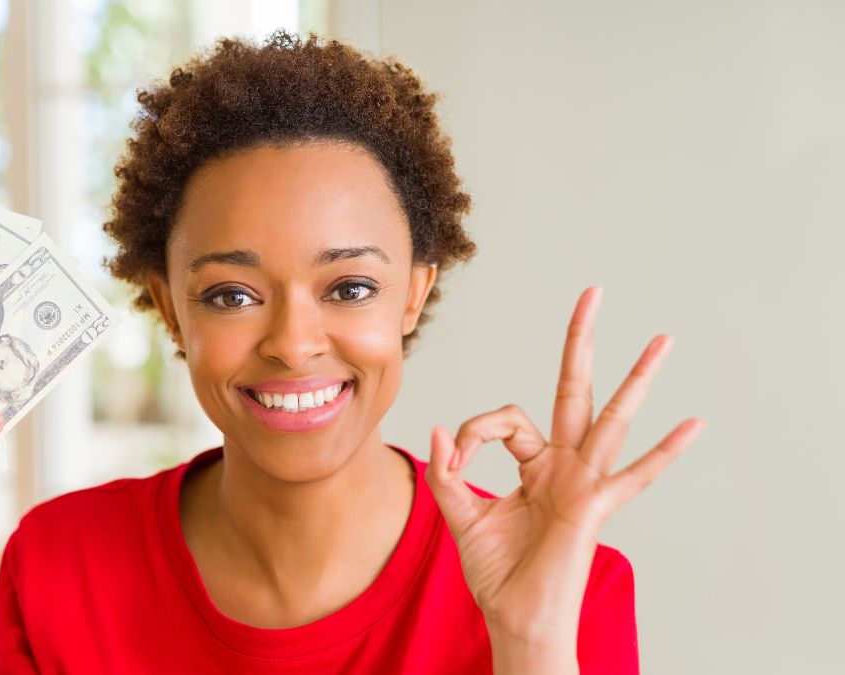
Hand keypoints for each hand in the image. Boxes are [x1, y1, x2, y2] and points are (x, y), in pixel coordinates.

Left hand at [425, 287, 704, 648]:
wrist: (516, 617)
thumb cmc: (497, 572)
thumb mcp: (460, 516)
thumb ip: (449, 473)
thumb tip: (438, 428)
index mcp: (534, 463)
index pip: (505, 420)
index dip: (473, 432)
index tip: (453, 458)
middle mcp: (564, 464)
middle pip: (573, 390)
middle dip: (581, 342)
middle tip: (592, 293)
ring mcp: (583, 482)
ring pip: (611, 418)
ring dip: (636, 377)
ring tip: (663, 339)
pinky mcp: (594, 507)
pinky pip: (634, 476)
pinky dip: (665, 452)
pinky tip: (694, 425)